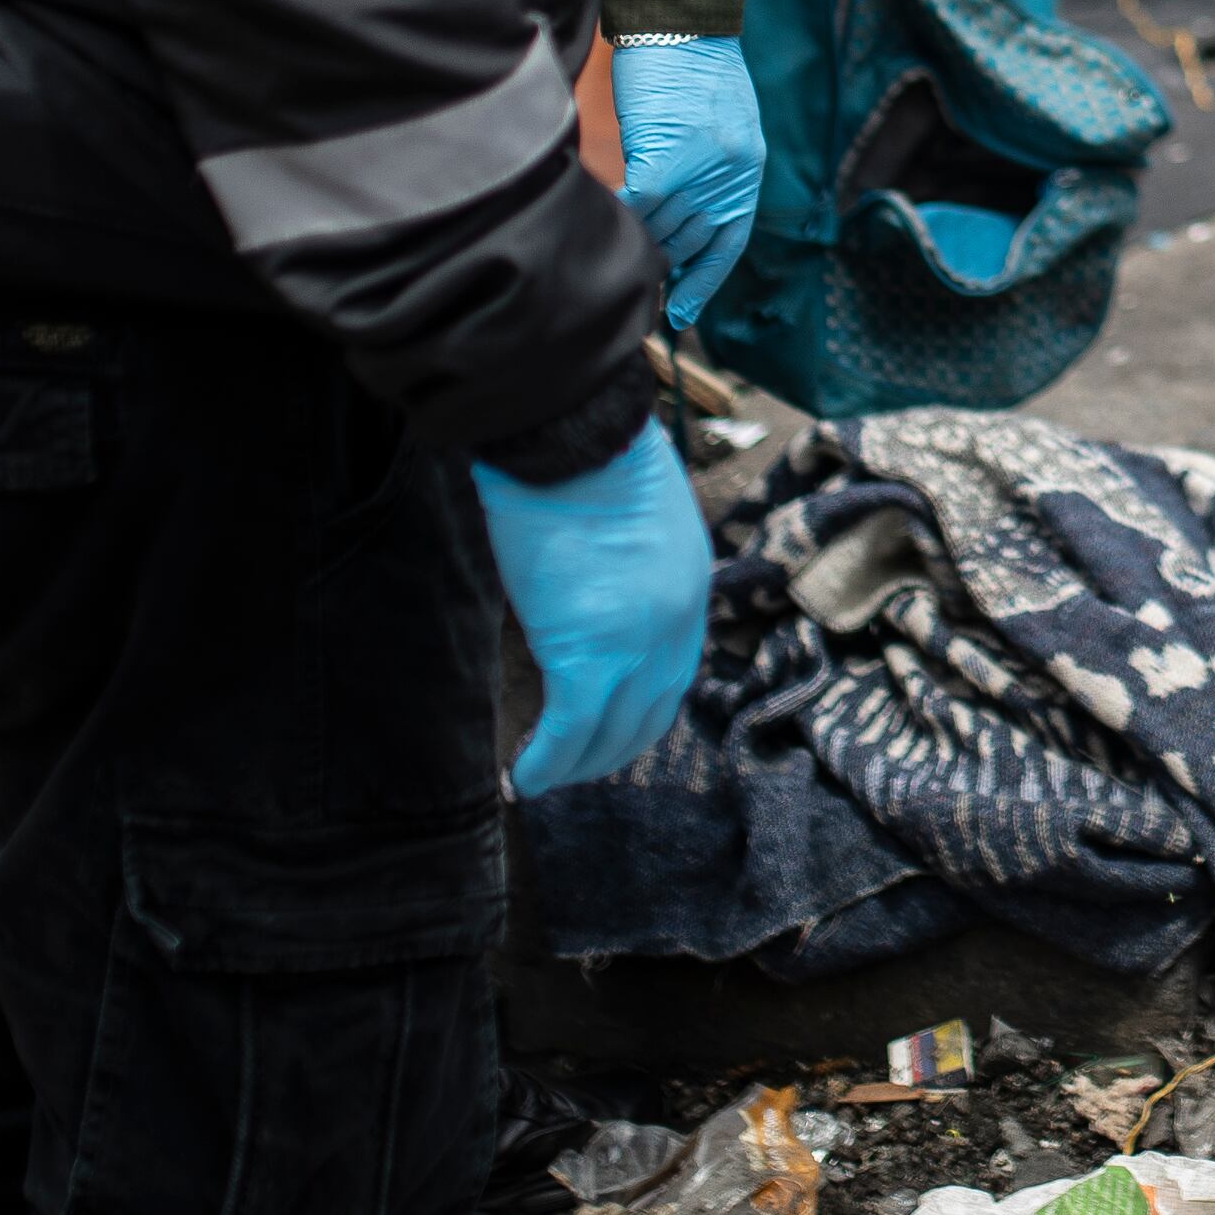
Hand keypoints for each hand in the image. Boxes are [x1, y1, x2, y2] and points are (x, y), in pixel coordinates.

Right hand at [471, 424, 713, 795]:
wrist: (573, 436)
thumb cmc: (590, 451)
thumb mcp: (636, 509)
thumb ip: (629, 557)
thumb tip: (596, 577)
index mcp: (692, 584)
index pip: (676, 668)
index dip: (644, 704)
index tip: (614, 725)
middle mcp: (677, 624)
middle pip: (651, 711)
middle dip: (615, 746)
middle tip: (579, 764)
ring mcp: (636, 645)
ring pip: (612, 730)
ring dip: (579, 763)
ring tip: (546, 778)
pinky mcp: (586, 656)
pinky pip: (569, 730)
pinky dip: (547, 761)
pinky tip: (522, 777)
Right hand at [608, 32, 763, 327]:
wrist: (686, 23)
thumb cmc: (696, 65)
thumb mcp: (721, 124)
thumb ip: (708, 169)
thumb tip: (674, 209)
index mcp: (747, 173)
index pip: (726, 246)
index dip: (702, 284)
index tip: (681, 315)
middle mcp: (729, 179)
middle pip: (686, 243)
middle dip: (658, 265)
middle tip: (626, 281)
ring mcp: (699, 173)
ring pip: (658, 229)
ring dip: (632, 244)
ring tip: (604, 256)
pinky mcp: (665, 160)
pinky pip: (636, 207)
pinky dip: (617, 218)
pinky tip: (599, 223)